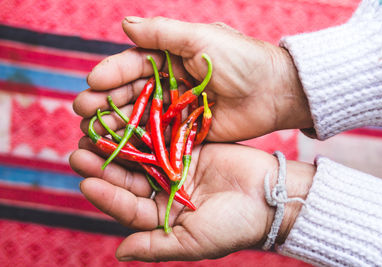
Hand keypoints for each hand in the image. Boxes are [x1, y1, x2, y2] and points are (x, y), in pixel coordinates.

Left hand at [69, 140, 314, 260]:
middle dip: (104, 168)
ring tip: (93, 133)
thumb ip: (156, 247)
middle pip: (128, 179)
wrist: (271, 196)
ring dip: (118, 146)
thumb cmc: (236, 224)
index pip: (128, 207)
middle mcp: (165, 192)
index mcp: (164, 217)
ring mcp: (175, 167)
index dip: (107, 195)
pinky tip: (127, 119)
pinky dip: (144, 129)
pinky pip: (162, 137)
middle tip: (79, 153)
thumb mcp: (194, 242)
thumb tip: (118, 252)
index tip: (85, 183)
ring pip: (140, 156)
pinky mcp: (188, 147)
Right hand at [73, 17, 312, 141]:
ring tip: (92, 130)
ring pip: (140, 116)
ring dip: (117, 123)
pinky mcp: (187, 131)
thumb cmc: (241, 59)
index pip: (134, 65)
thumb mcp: (200, 38)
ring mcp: (177, 109)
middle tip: (83, 110)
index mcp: (172, 57)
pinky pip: (160, 136)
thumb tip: (125, 24)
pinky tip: (120, 147)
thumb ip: (162, 33)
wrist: (273, 91)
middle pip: (132, 93)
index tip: (93, 81)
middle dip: (107, 100)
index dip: (112, 73)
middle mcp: (171, 83)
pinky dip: (140, 142)